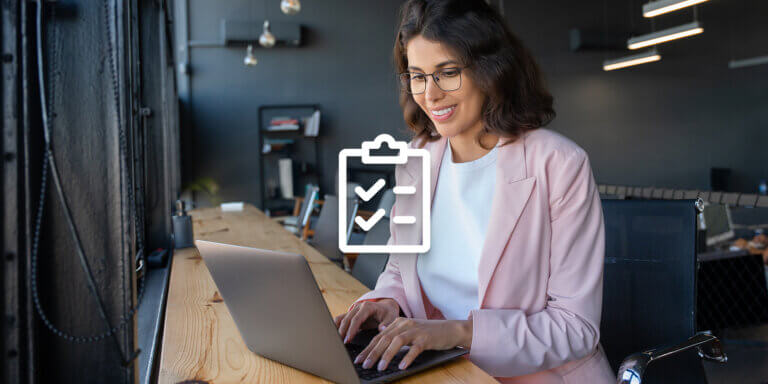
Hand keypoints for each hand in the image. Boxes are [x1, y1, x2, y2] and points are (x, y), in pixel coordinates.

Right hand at [334, 299, 399, 343]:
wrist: (385, 307)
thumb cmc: (388, 313)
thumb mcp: (391, 317)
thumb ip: (387, 323)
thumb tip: (381, 329)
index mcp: (367, 307)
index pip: (357, 319)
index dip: (351, 329)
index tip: (348, 339)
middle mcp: (358, 307)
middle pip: (347, 319)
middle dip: (343, 332)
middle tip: (340, 343)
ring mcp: (353, 310)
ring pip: (342, 319)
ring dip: (338, 330)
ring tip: (336, 341)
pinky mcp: (351, 315)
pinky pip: (341, 319)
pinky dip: (336, 326)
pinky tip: (334, 335)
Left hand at [354, 317, 472, 371]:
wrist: (451, 329)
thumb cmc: (429, 333)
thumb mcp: (409, 330)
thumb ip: (395, 332)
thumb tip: (379, 335)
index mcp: (398, 323)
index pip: (379, 337)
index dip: (367, 348)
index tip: (359, 359)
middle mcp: (405, 325)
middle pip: (384, 339)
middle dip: (372, 353)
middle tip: (364, 364)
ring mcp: (416, 331)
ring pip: (397, 342)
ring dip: (387, 355)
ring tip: (380, 367)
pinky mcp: (426, 338)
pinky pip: (415, 349)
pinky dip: (407, 357)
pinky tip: (402, 366)